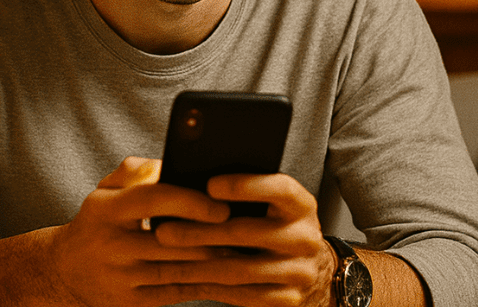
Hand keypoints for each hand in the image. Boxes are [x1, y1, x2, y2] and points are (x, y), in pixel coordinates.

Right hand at [51, 157, 334, 306]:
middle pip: (172, 241)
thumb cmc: (98, 222)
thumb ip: (135, 170)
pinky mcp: (132, 303)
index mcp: (104, 209)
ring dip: (217, 263)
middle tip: (251, 230)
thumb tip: (169, 164)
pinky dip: (207, 286)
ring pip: (179, 270)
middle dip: (214, 237)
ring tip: (249, 252)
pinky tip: (231, 277)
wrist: (65, 272)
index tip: (222, 205)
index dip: (189, 202)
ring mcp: (120, 278)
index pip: (151, 200)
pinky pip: (178, 294)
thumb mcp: (104, 190)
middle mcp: (109, 245)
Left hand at [150, 172, 335, 306]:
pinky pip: (241, 294)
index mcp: (301, 205)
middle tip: (163, 230)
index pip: (279, 188)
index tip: (209, 184)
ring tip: (164, 257)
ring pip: (239, 269)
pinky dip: (208, 286)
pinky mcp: (287, 300)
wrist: (314, 272)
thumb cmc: (278, 227)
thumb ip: (246, 194)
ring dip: (195, 264)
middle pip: (248, 232)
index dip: (245, 186)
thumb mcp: (274, 206)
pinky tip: (183, 278)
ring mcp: (299, 272)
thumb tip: (192, 183)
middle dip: (200, 231)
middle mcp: (305, 238)